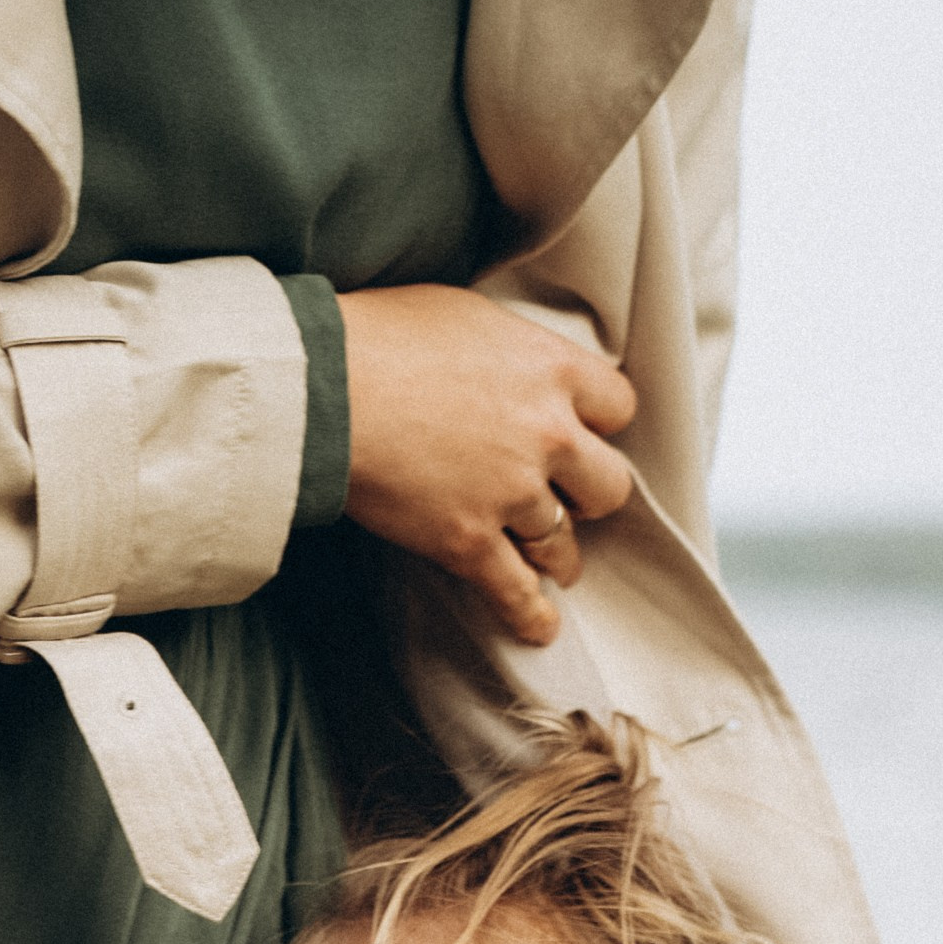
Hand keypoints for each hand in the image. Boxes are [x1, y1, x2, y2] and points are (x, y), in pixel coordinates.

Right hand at [335, 284, 636, 643]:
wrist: (323, 386)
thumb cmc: (380, 337)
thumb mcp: (469, 316)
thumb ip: (512, 350)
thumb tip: (514, 368)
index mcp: (552, 369)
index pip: (619, 406)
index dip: (600, 425)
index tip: (584, 434)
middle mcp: (547, 433)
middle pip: (608, 485)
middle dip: (589, 496)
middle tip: (570, 499)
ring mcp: (512, 494)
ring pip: (563, 544)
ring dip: (556, 556)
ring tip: (549, 564)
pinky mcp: (469, 541)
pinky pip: (516, 591)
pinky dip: (530, 615)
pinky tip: (540, 627)